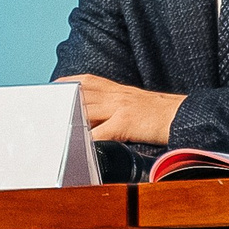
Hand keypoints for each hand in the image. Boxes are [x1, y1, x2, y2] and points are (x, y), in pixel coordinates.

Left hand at [58, 74, 186, 144]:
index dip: (65, 84)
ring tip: (53, 129)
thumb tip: (98, 121)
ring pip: (86, 110)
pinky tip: (77, 147)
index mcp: (119, 90)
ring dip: (68, 120)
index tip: (51, 89)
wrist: (185, 117)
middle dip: (60, 102)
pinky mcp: (127, 123)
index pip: (85, 81)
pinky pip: (101, 132)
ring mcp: (121, 108)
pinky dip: (87, 140)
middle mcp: (117, 95)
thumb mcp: (137, 104)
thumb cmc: (163, 115)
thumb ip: (116, 108)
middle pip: (80, 94)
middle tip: (44, 111)